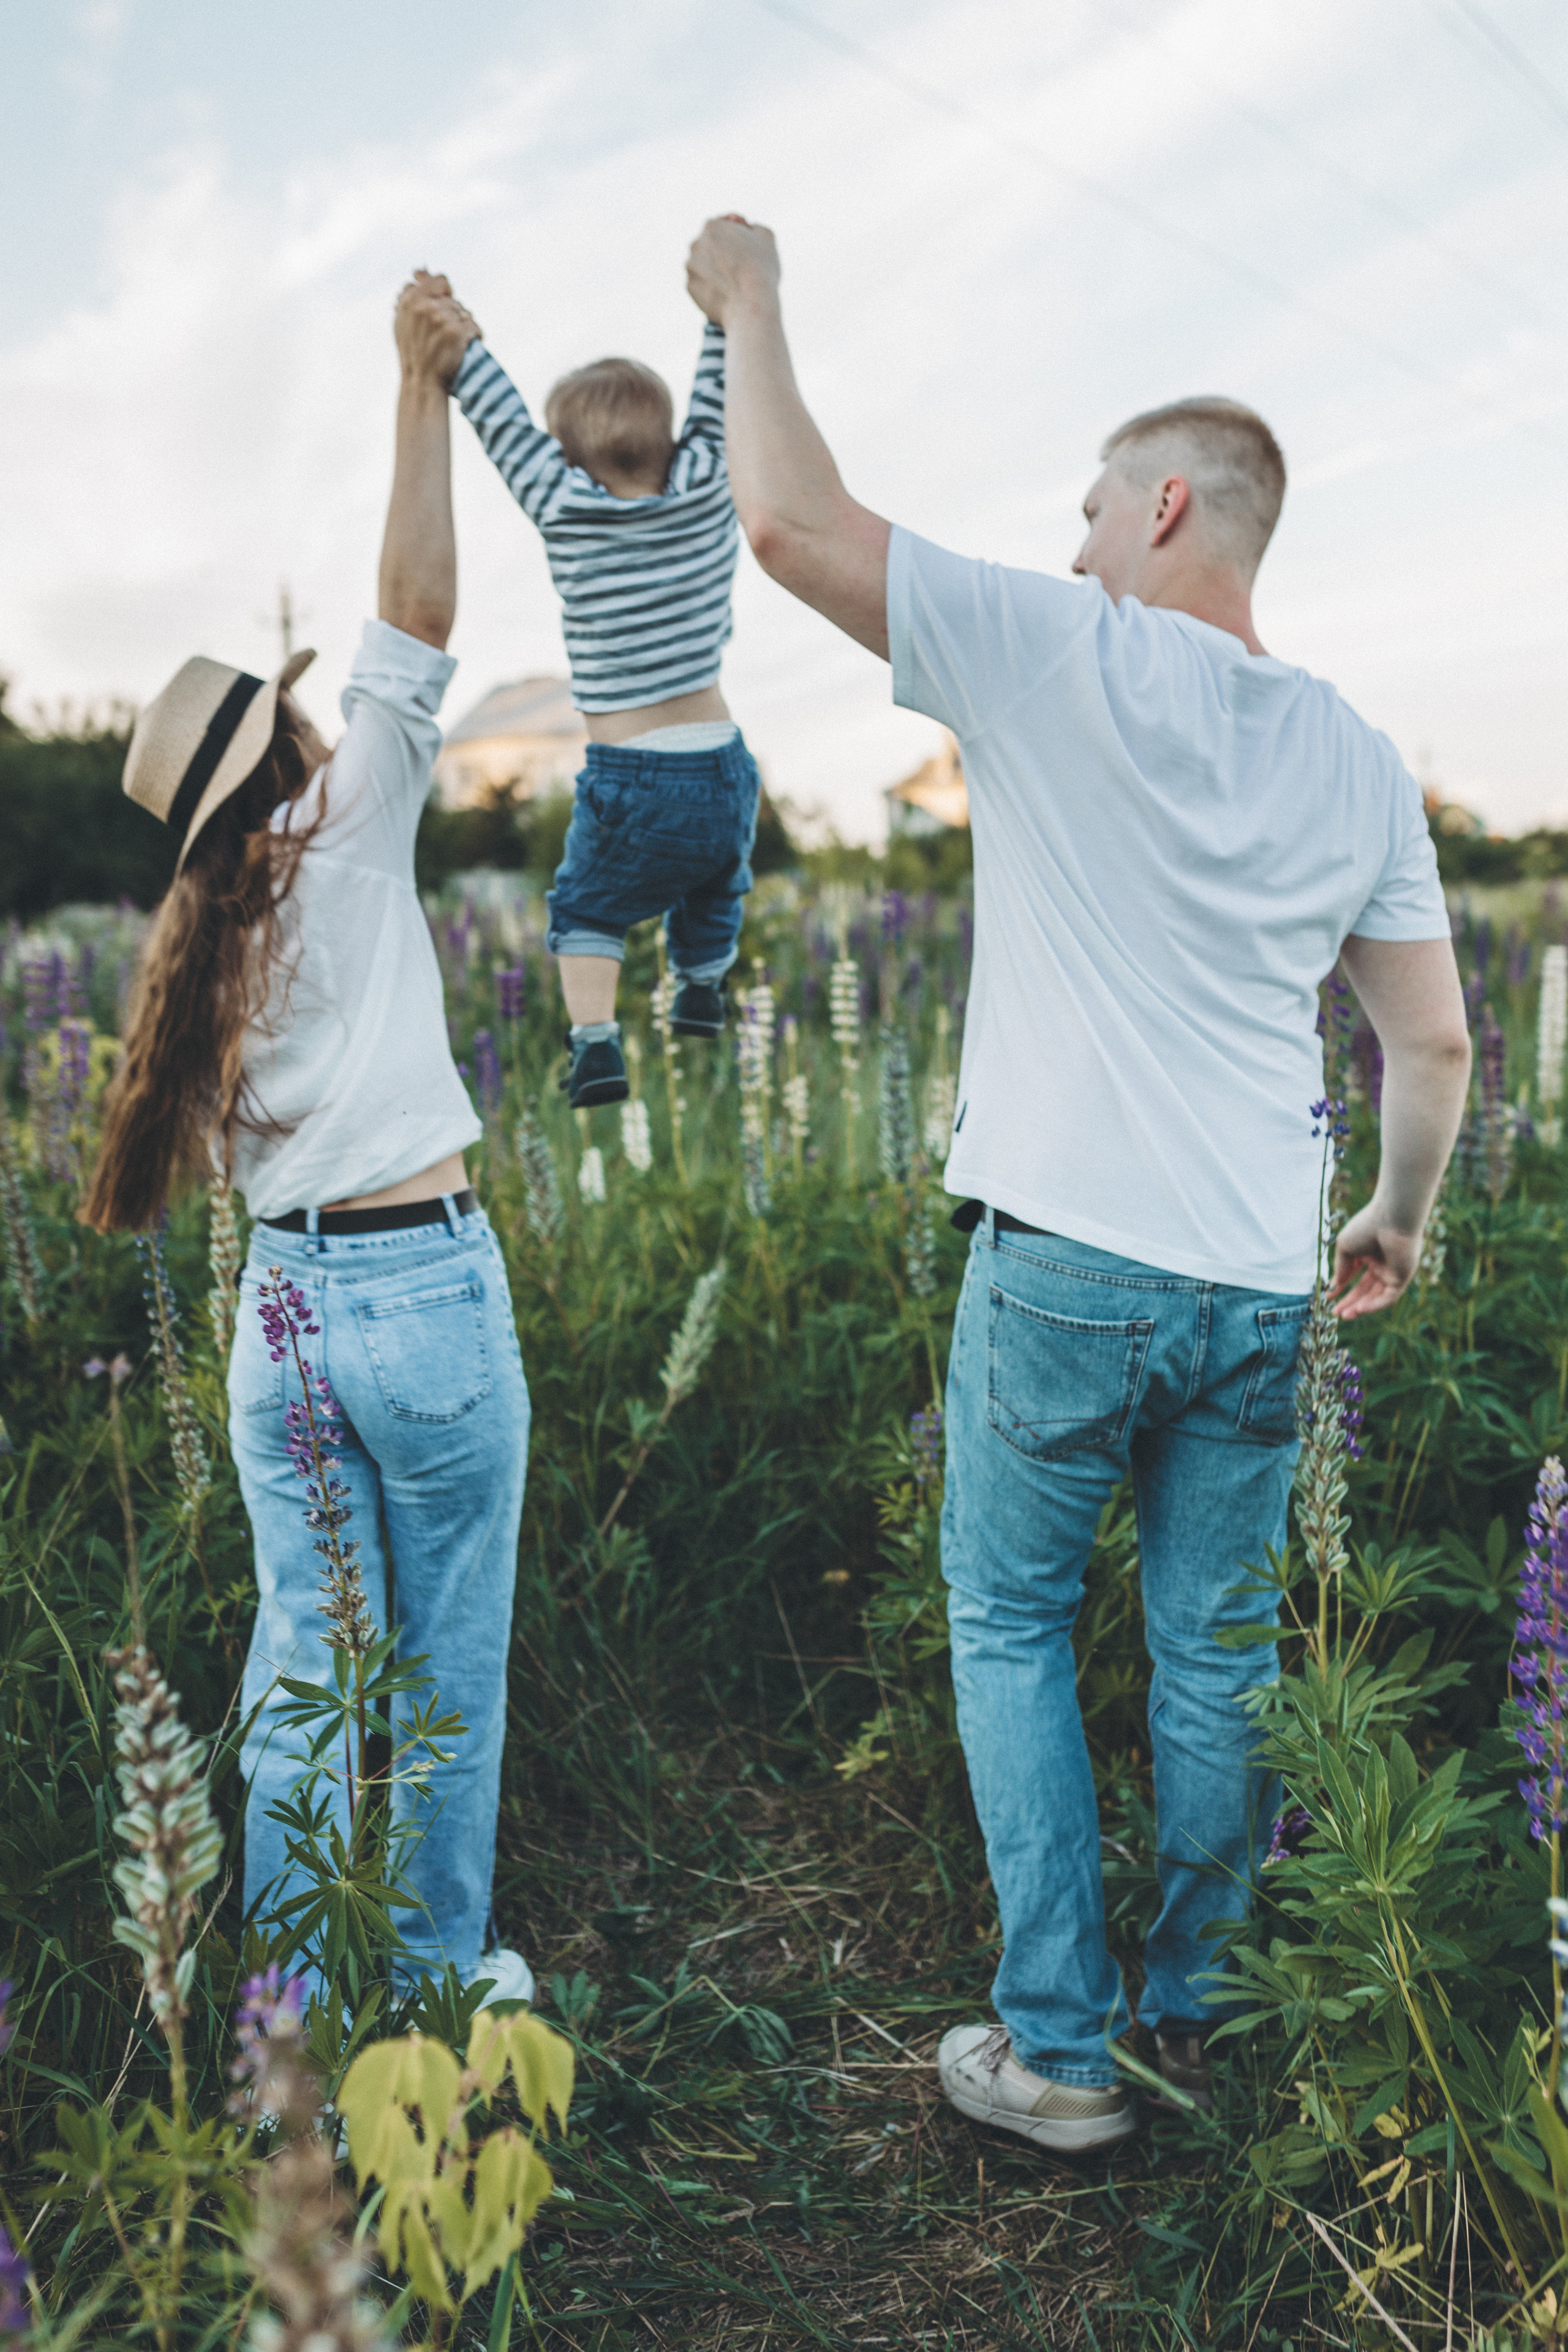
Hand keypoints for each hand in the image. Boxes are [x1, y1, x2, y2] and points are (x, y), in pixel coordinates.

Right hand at [394, 269, 481, 388]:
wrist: (421, 382)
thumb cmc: (412, 351)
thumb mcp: (402, 319)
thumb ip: (409, 294)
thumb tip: (420, 271)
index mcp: (411, 300)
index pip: (440, 280)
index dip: (446, 292)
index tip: (445, 303)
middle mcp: (426, 307)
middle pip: (454, 300)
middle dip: (454, 314)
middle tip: (446, 332)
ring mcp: (442, 319)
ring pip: (465, 313)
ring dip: (465, 325)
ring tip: (456, 340)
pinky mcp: (457, 333)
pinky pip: (474, 326)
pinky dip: (476, 336)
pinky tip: (469, 344)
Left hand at [686, 214, 779, 325]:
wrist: (750, 306)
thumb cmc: (760, 270)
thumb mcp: (766, 238)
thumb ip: (754, 227)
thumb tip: (749, 230)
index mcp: (712, 226)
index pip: (723, 225)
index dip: (737, 235)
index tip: (746, 248)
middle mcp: (695, 243)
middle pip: (710, 244)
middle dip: (722, 251)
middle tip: (740, 266)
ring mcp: (690, 267)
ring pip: (704, 264)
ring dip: (715, 269)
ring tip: (734, 283)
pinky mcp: (689, 288)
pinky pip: (701, 284)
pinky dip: (711, 287)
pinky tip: (727, 294)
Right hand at [1329, 1201, 1422, 1318]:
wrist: (1391, 1218)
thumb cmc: (1366, 1226)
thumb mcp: (1345, 1248)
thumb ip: (1340, 1268)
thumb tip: (1335, 1286)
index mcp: (1368, 1254)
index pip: (1353, 1275)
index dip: (1340, 1287)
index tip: (1328, 1297)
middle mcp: (1381, 1264)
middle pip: (1365, 1290)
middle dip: (1350, 1302)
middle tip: (1335, 1313)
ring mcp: (1392, 1272)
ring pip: (1376, 1297)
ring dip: (1361, 1308)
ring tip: (1345, 1316)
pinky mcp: (1402, 1278)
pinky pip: (1388, 1297)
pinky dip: (1374, 1305)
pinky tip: (1360, 1310)